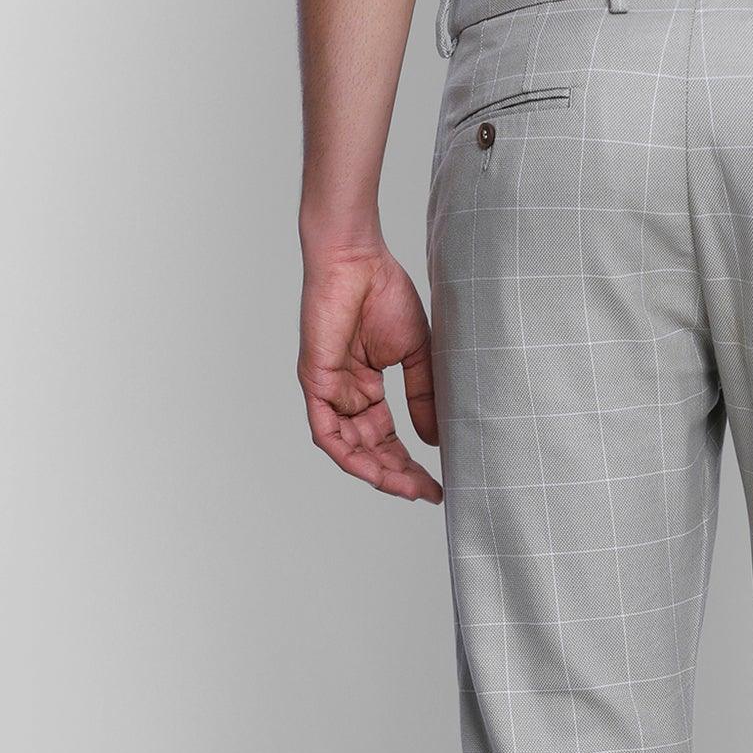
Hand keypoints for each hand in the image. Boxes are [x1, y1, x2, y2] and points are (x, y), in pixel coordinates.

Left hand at [297, 243, 441, 503]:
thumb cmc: (384, 292)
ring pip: (348, 450)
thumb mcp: (415, 355)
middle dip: (397, 475)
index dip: (409, 464)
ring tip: (408, 489)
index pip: (385, 438)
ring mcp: (328, 390)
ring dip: (378, 473)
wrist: (357, 259)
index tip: (436, 484)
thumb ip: (424, 396)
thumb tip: (435, 441)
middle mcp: (344, 394)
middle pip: (369, 450)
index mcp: (365, 386)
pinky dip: (350, 457)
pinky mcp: (315, 382)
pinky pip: (327, 433)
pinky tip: (376, 472)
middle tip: (426, 493)